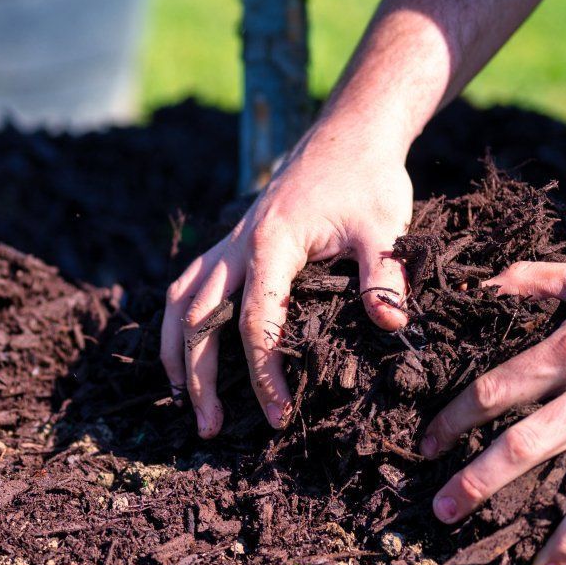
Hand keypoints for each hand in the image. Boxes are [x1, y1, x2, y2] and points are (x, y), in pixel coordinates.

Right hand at [162, 115, 415, 437]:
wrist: (349, 135)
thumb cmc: (369, 181)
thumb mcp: (385, 226)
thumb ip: (385, 276)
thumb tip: (390, 326)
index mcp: (271, 245)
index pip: (254, 322)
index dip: (263, 373)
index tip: (279, 415)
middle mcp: (238, 245)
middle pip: (198, 319)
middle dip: (199, 377)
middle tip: (210, 429)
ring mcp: (229, 243)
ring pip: (180, 301)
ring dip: (175, 353)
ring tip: (181, 400)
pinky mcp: (231, 243)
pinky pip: (188, 284)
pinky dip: (178, 322)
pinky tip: (183, 352)